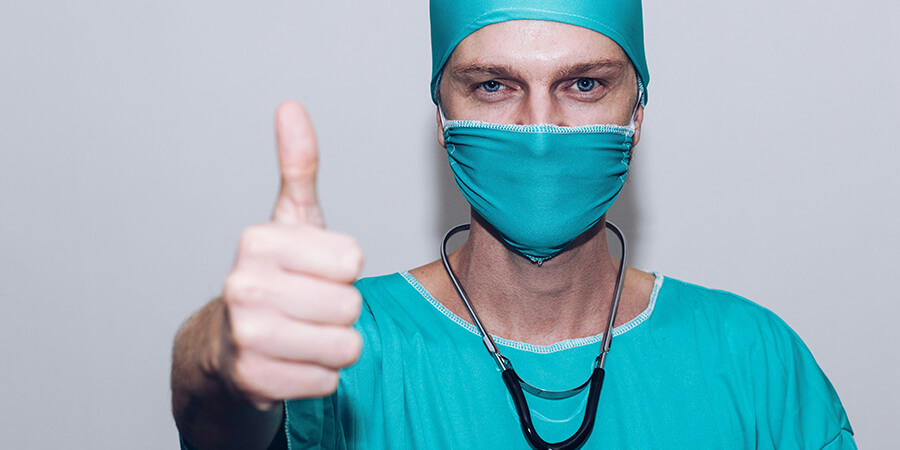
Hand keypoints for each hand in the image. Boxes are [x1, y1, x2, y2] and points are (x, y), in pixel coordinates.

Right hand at [218, 101, 363, 409]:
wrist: (226, 348)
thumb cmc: (273, 280)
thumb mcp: (290, 222)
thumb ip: (298, 167)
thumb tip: (291, 108)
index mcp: (257, 242)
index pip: (352, 259)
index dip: (342, 270)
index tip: (314, 272)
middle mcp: (243, 286)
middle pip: (351, 305)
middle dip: (340, 311)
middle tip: (308, 308)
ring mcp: (246, 336)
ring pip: (345, 346)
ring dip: (333, 345)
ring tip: (303, 335)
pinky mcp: (254, 381)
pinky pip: (329, 379)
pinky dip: (319, 375)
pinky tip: (293, 362)